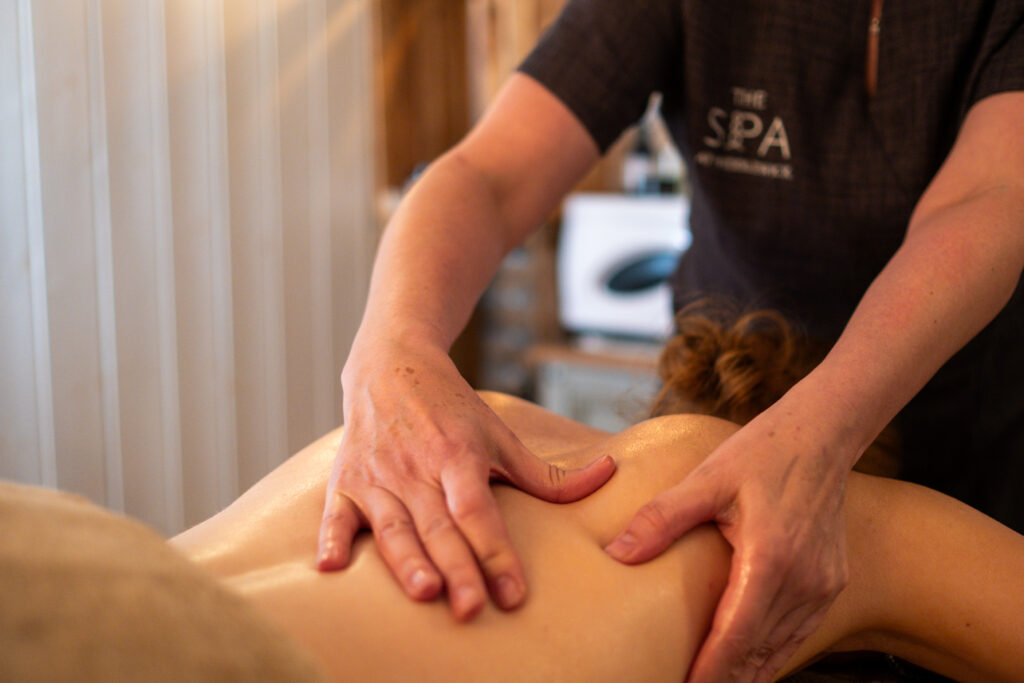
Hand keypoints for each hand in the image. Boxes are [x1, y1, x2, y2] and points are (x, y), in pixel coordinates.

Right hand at [317, 338, 615, 619]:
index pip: (478, 511)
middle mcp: (416, 467)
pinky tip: (330, 568)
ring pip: (393, 526)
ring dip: (406, 560)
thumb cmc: (450, 408)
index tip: (514, 593)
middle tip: (473, 608)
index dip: (496, 552)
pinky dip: (330, 539)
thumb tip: (606, 477)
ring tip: (424, 593)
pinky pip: (334, 514)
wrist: (390, 364)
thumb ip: (546, 472)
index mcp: (457, 454)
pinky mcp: (344, 481)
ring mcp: (377, 476)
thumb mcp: (498, 434)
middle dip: (457, 568)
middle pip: (439, 525)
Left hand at [605, 405, 850, 681]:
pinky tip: (746, 666)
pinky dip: (770, 655)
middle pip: (758, 653)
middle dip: (724, 679)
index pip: (735, 637)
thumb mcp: (705, 479)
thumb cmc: (759, 454)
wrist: (819, 436)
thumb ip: (661, 518)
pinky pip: (797, 634)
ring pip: (779, 650)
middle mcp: (803, 581)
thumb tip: (616, 552)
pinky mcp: (831, 584)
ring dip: (746, 673)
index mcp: (770, 558)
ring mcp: (822, 586)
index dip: (709, 672)